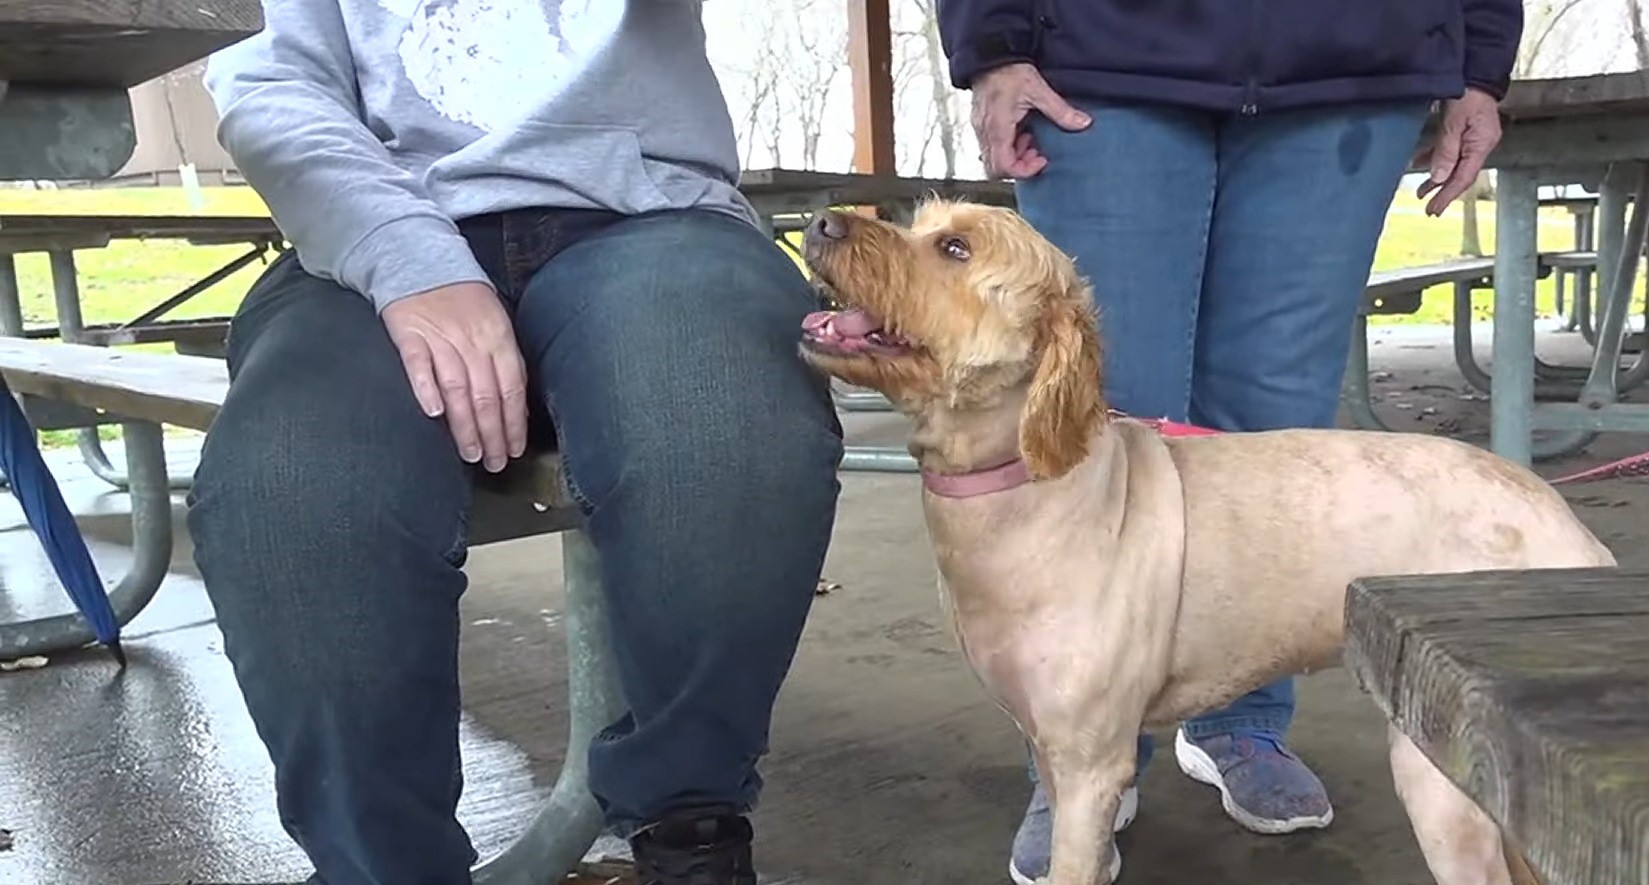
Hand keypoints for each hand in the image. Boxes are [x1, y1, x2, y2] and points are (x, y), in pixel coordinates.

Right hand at [383, 282, 527, 471]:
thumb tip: (518, 406)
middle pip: (486, 394)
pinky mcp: (409, 332)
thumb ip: (505, 361)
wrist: (419, 258)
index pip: (511, 388)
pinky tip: (433, 412)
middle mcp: (472, 339)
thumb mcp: (495, 321)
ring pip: (457, 387)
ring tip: (470, 453)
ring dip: (465, 424)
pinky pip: (418, 364)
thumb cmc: (463, 297)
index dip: (514, 422)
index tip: (514, 449)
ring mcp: (440, 336)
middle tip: (493, 463)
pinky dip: (426, 387)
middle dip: (492, 434)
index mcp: (498, 337)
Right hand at [969, 63, 1090, 178]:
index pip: (1004, 167)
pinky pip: (992, 146)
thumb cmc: (1009, 70)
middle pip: (995, 169)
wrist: (992, 53)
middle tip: (1036, 153)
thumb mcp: (1039, 90)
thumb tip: (1082, 123)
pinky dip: (1008, 146)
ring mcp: (981, 128)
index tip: (1042, 159)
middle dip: (1019, 166)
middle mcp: (985, 132)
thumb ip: (1061, 111)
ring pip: (993, 159)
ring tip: (1031, 139)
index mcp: (997, 128)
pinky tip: (1021, 132)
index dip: (1025, 170)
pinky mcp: (982, 123)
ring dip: (1014, 156)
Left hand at [1414, 87, 1502, 216]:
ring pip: (1454, 164)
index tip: (1433, 209)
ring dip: (1437, 177)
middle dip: (1443, 191)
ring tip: (1421, 192)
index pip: (1464, 177)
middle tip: (1429, 209)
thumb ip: (1446, 151)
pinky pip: (1451, 151)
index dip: (1448, 195)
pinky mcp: (1466, 131)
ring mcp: (1474, 138)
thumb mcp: (1453, 123)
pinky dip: (1436, 158)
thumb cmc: (1467, 93)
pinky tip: (1420, 164)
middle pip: (1461, 174)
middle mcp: (1480, 144)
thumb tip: (1439, 178)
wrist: (1475, 72)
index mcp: (1481, 144)